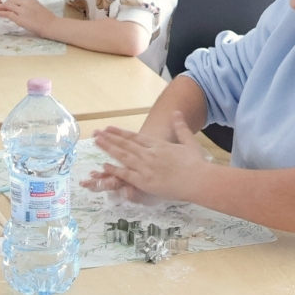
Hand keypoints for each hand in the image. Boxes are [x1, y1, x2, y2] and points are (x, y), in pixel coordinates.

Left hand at [0, 0, 60, 36]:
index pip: (15, 0)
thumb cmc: (47, 19)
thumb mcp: (36, 8)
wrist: (51, 24)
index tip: (4, 7)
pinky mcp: (20, 18)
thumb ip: (28, 8)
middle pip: (10, 1)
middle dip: (1, 4)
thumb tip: (20, 12)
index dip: (8, 3)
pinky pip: (7, 14)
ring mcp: (22, 10)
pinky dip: (0, 13)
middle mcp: (25, 2)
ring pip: (7, 6)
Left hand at [89, 123, 205, 202]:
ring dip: (109, 148)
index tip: (109, 128)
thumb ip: (180, 127)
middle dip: (109, 138)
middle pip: (126, 144)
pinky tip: (104, 165)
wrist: (199, 179)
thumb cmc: (196, 164)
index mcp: (159, 145)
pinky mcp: (145, 181)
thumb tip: (176, 112)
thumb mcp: (189, 142)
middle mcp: (150, 153)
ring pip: (123, 155)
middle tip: (96, 133)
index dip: (121, 133)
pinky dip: (115, 169)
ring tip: (96, 141)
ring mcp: (146, 167)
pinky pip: (127, 174)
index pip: (135, 137)